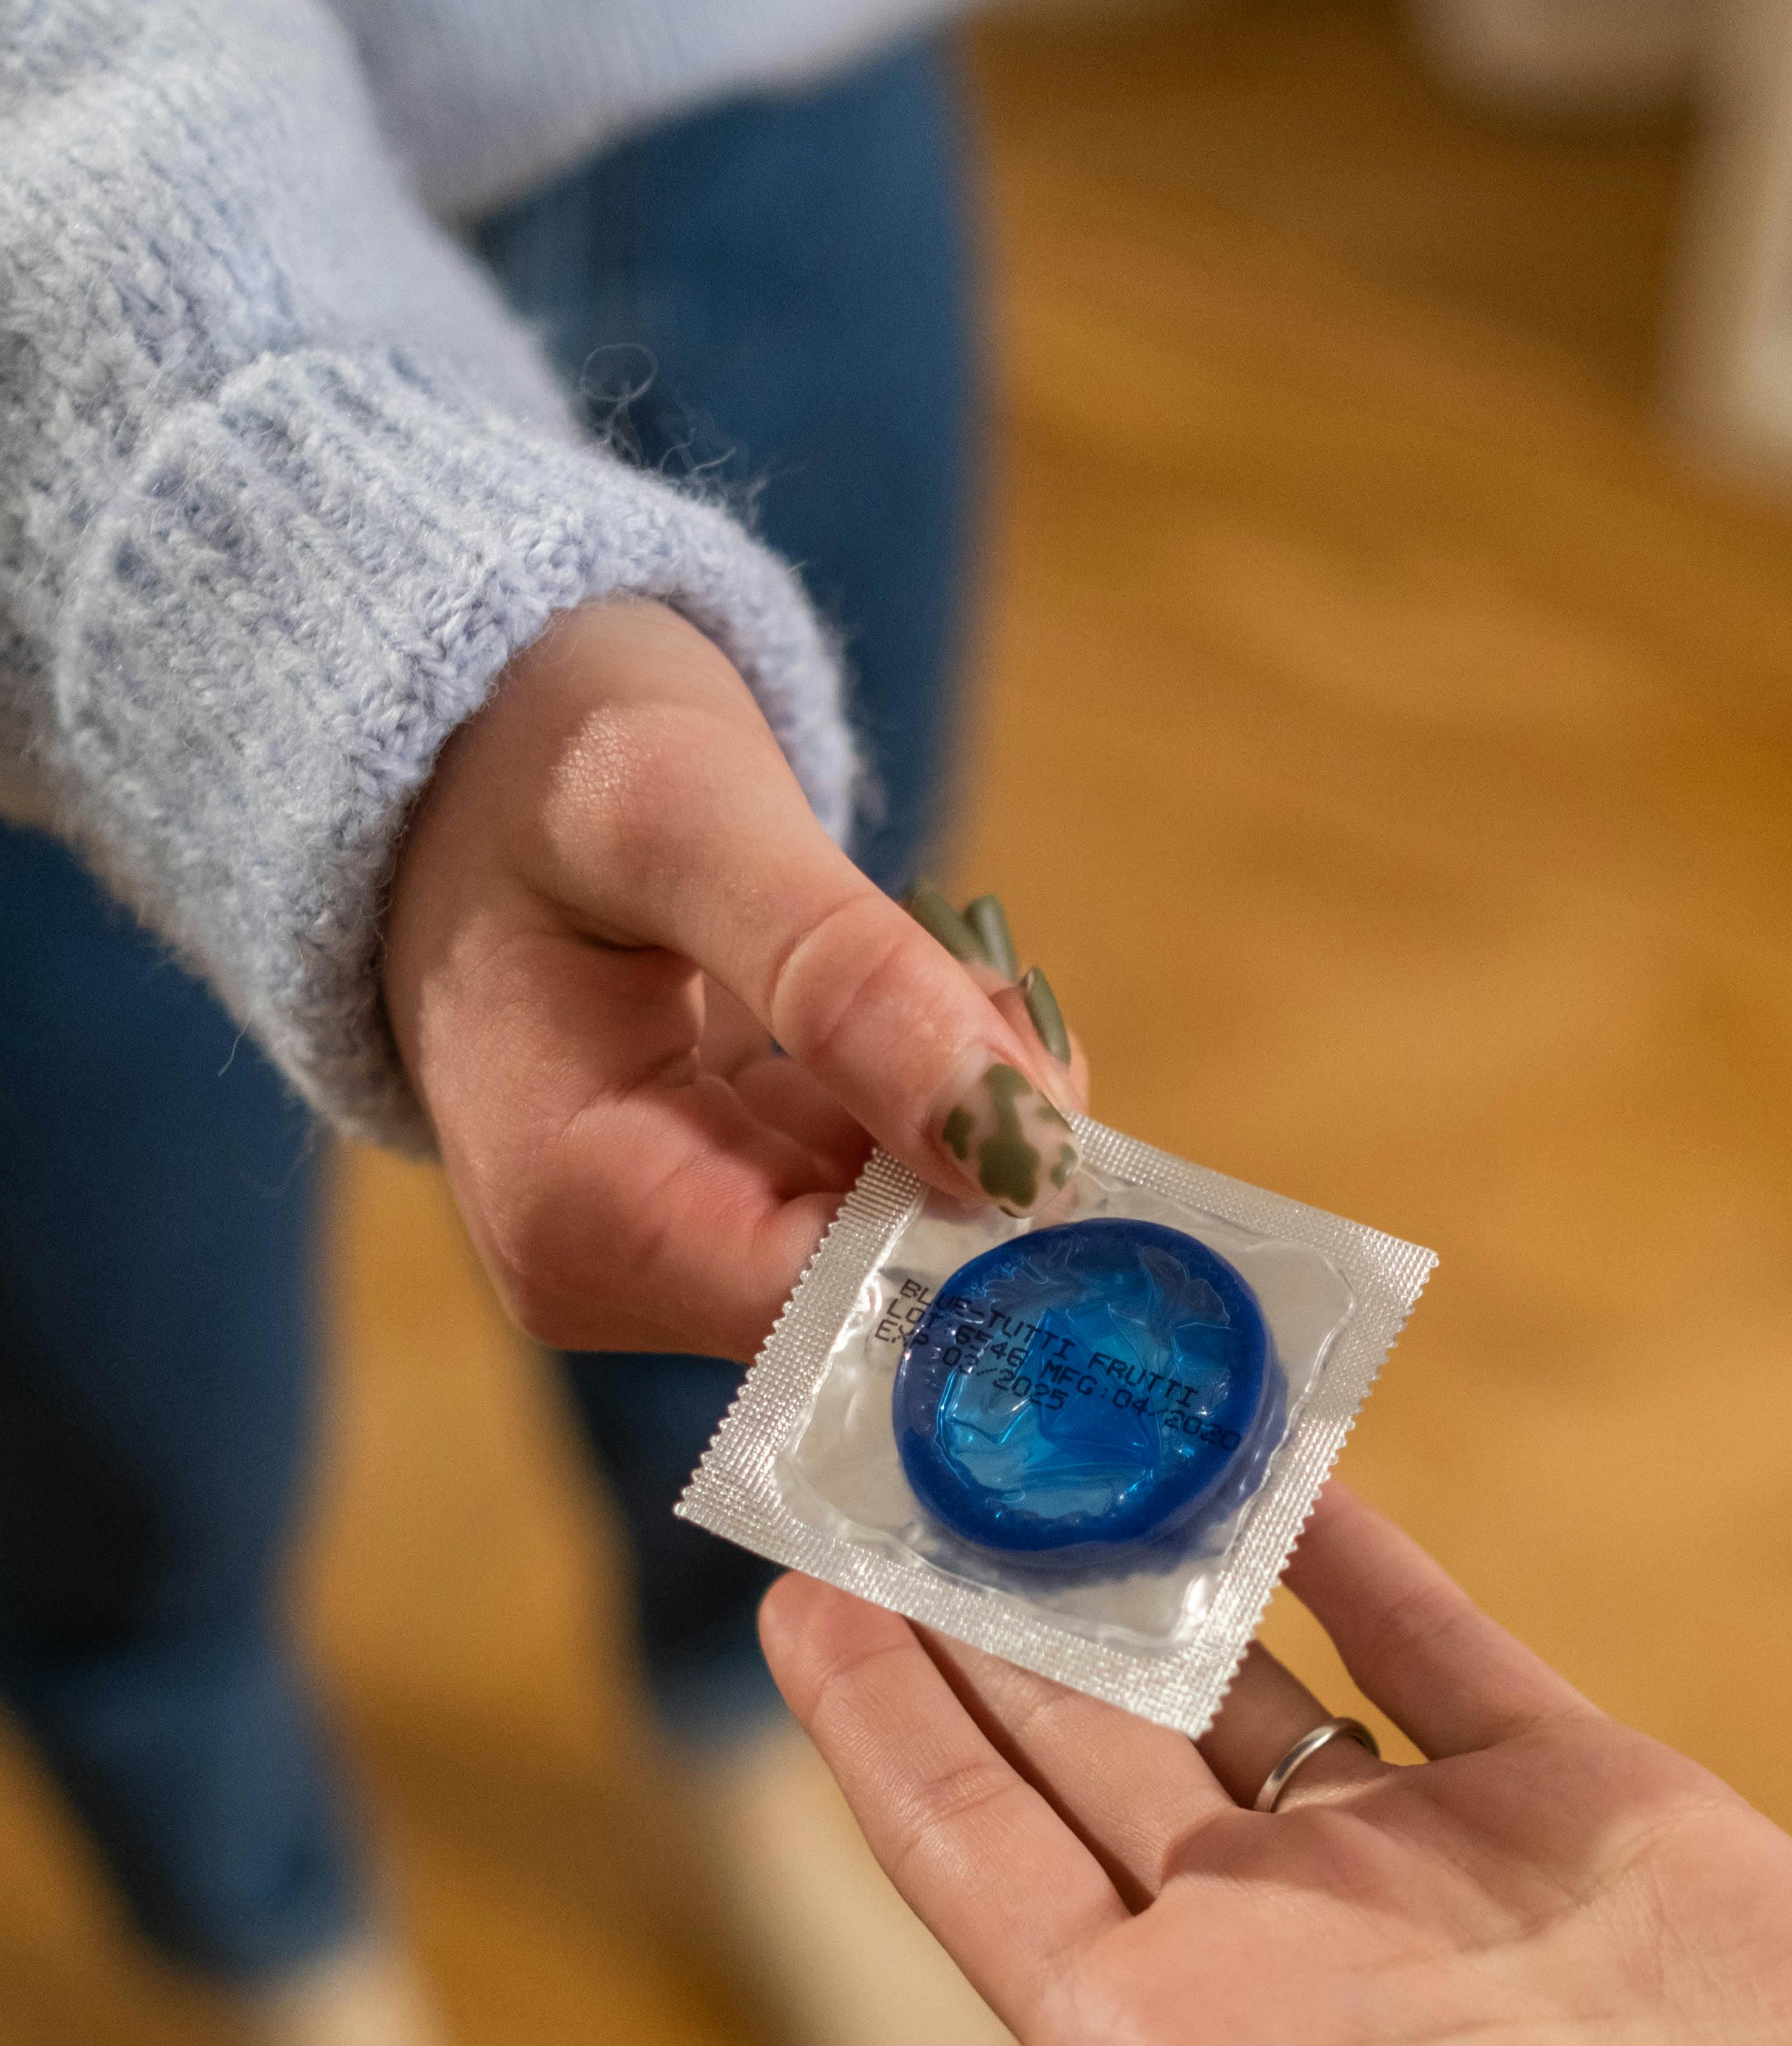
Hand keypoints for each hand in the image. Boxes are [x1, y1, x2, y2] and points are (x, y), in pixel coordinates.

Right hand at [383, 600, 1080, 1359]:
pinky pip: (868, 1195)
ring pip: (891, 1240)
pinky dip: (931, 1107)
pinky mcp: (707, 1207)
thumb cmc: (537, 754)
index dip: (979, 1237)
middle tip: (1019, 1005)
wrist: (461, 740)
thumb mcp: (686, 816)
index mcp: (576, 1216)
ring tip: (964, 973)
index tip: (1074, 1119)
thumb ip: (846, 977)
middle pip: (873, 1285)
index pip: (835, 1305)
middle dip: (982, 1162)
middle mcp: (605, 1272)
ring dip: (969, 1122)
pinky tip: (931, 1003)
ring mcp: (655, 1249)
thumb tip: (1016, 1145)